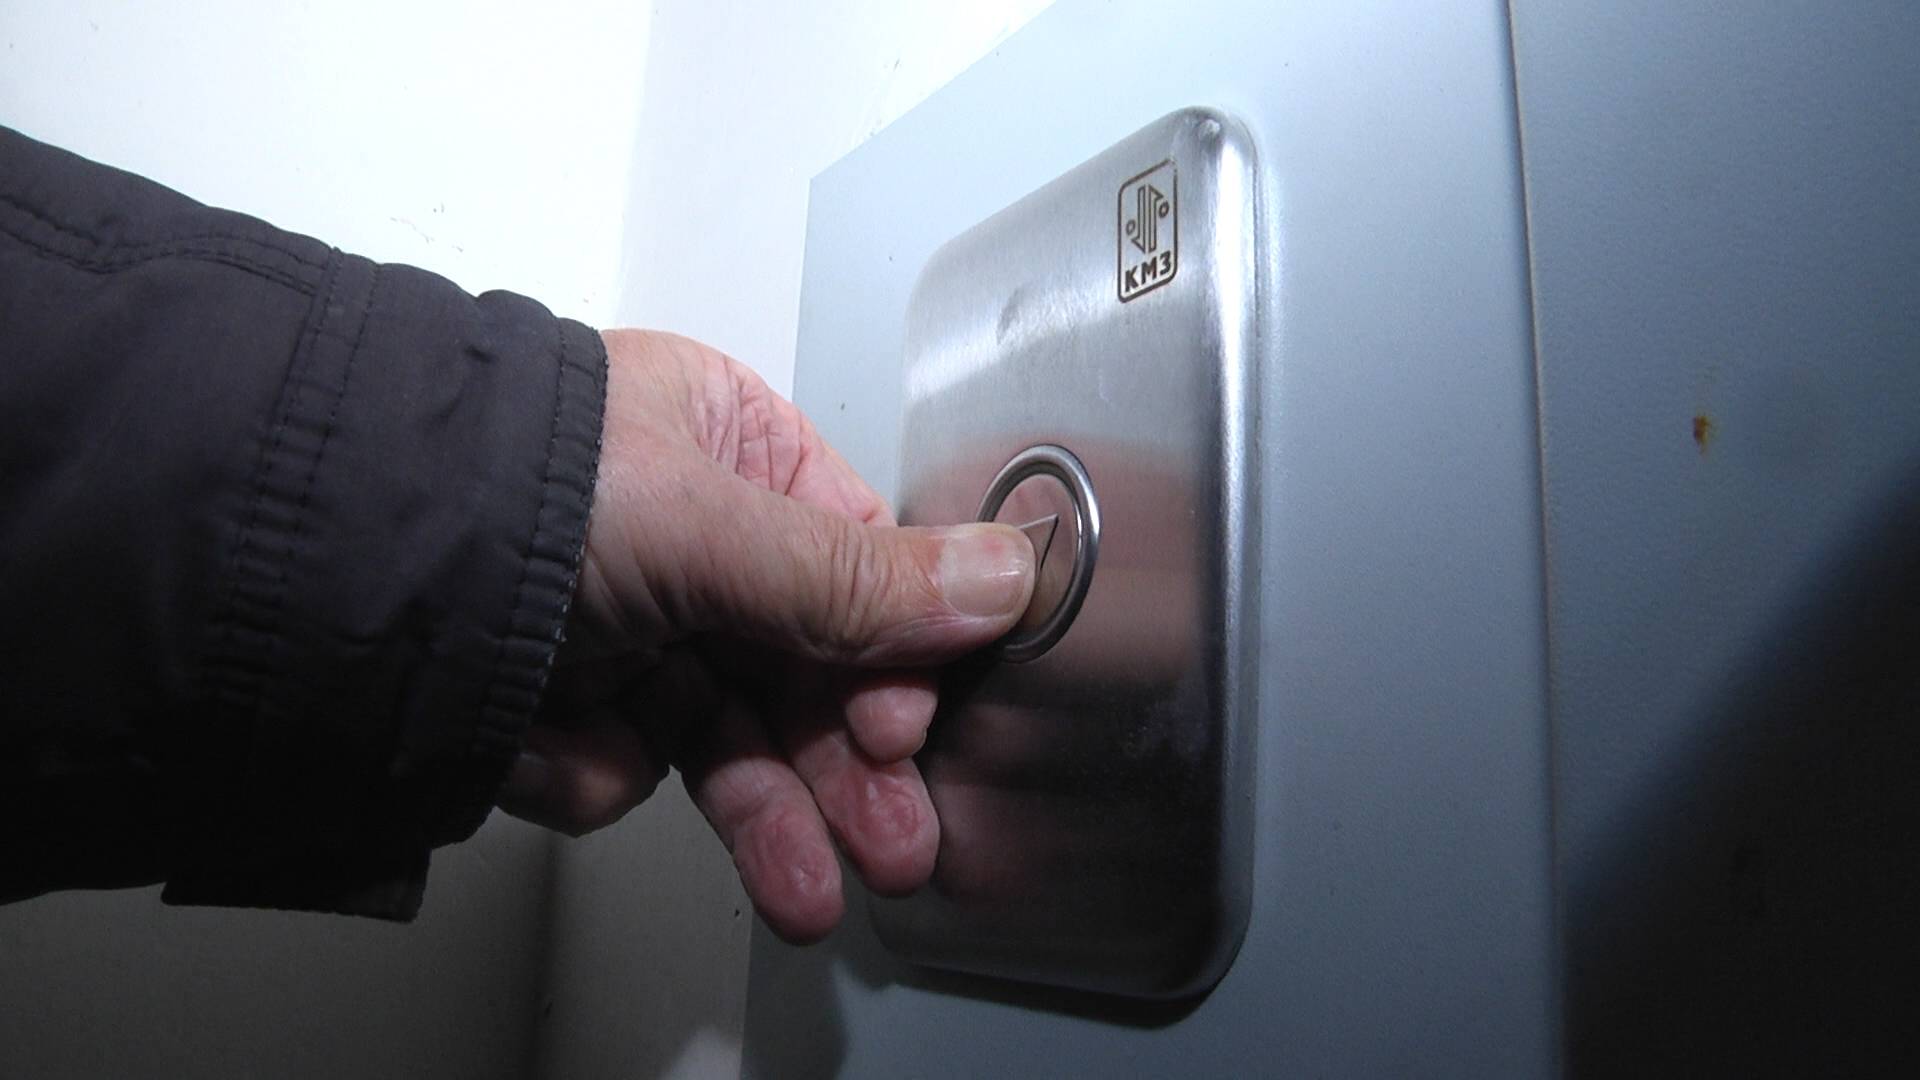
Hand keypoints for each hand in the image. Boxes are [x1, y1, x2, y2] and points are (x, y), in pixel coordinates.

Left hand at [497, 329, 1034, 941]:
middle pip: (805, 665)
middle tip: (894, 841)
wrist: (318, 564)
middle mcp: (686, 536)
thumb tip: (1004, 579)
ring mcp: (625, 625)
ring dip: (777, 816)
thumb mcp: (705, 522)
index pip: (855, 558)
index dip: (893, 652)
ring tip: (811, 894)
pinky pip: (629, 768)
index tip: (907, 725)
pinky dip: (604, 777)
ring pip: (733, 737)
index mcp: (729, 448)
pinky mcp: (563, 706)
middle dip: (847, 765)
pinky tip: (568, 757)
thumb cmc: (506, 483)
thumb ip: (853, 575)